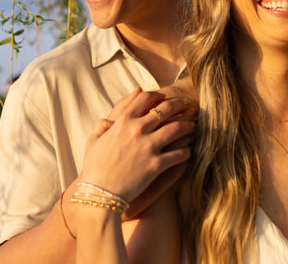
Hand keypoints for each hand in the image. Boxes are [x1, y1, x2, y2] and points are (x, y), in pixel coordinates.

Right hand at [78, 89, 194, 202]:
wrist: (99, 192)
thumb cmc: (94, 168)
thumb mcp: (94, 141)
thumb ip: (103, 126)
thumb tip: (109, 118)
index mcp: (123, 121)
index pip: (145, 98)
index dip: (158, 95)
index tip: (165, 97)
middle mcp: (138, 129)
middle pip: (166, 108)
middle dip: (179, 104)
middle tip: (187, 104)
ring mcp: (149, 146)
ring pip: (177, 128)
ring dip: (188, 125)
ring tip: (193, 126)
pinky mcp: (156, 164)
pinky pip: (179, 154)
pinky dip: (186, 151)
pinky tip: (189, 151)